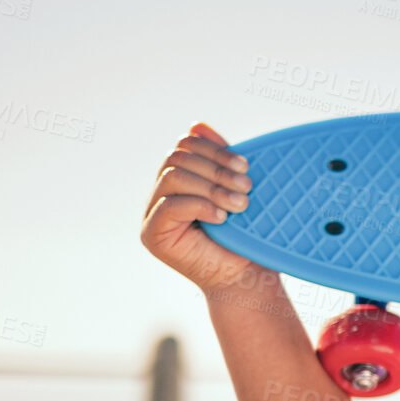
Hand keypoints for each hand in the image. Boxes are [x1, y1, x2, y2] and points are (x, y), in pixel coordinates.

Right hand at [140, 122, 262, 291]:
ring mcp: (152, 213)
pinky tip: (222, 217)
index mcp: (180, 177)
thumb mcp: (234, 189)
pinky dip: (200, 205)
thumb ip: (217, 159)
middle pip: (177, 158)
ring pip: (173, 177)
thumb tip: (197, 125)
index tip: (245, 165)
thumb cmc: (245, 235)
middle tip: (247, 187)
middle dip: (217, 169)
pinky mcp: (152, 234)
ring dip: (212, 187)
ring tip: (240, 205)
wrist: (245, 276)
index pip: (185, 145)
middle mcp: (161, 192)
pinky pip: (169, 205)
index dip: (215, 150)